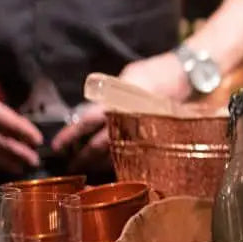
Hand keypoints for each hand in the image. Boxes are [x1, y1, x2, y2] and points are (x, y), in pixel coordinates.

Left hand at [52, 53, 191, 171]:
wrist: (185, 77)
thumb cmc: (154, 73)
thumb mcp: (125, 77)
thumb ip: (108, 95)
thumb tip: (91, 108)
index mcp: (116, 104)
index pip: (86, 122)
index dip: (70, 136)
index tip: (57, 147)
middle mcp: (126, 121)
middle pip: (99, 146)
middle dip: (84, 158)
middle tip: (72, 166)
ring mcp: (141, 131)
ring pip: (116, 153)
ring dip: (101, 163)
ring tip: (91, 168)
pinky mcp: (154, 138)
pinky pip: (134, 154)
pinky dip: (122, 160)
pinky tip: (116, 164)